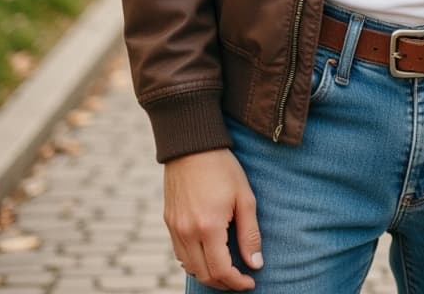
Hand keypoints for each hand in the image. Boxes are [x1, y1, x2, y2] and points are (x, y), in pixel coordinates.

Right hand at [164, 149, 262, 289]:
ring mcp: (175, 228)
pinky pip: (179, 253)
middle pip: (204, 274)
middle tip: (240, 280)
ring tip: (226, 270)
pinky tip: (207, 255)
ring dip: (208, 274)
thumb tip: (256, 264)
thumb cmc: (222, 167)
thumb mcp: (244, 197)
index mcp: (208, 227)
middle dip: (224, 283)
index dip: (237, 282)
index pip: (222, 271)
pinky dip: (193, 262)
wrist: (191, 144)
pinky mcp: (168, 221)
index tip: (250, 282)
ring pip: (190, 267)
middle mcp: (187, 232)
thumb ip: (250, 233)